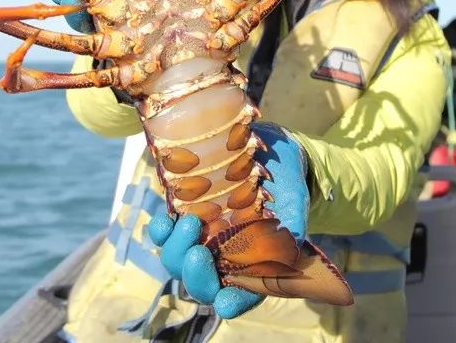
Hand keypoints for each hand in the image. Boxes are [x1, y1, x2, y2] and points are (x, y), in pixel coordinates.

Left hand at [146, 122, 309, 318]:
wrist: (268, 152)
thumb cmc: (286, 182)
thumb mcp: (294, 200)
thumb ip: (292, 224)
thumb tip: (293, 244)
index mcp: (254, 264)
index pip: (243, 295)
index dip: (234, 301)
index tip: (226, 302)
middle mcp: (224, 258)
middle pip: (203, 285)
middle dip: (196, 276)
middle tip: (199, 253)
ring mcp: (202, 240)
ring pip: (179, 262)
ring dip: (177, 249)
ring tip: (189, 222)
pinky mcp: (186, 217)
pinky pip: (164, 235)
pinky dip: (161, 231)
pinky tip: (165, 220)